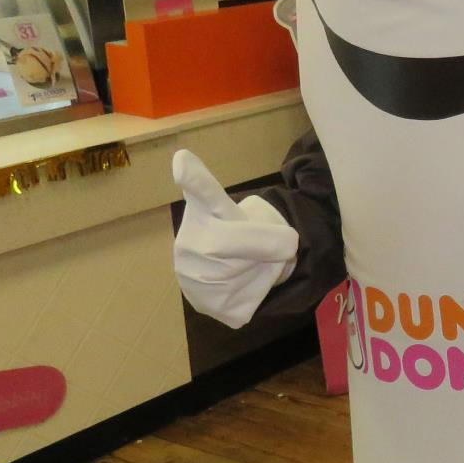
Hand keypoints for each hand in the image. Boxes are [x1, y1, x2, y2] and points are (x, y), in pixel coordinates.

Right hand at [171, 149, 298, 328]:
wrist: (228, 274)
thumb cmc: (242, 236)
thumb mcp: (251, 216)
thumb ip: (264, 224)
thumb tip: (282, 248)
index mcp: (205, 211)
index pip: (203, 192)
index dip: (194, 178)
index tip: (181, 160)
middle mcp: (190, 241)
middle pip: (239, 242)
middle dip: (268, 245)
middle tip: (277, 245)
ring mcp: (190, 274)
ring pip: (248, 274)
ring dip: (265, 270)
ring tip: (254, 265)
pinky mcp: (201, 302)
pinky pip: (247, 302)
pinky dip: (258, 294)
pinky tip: (246, 286)